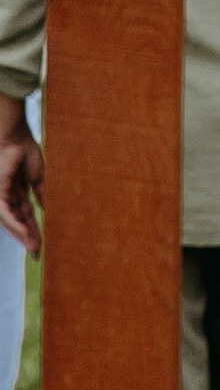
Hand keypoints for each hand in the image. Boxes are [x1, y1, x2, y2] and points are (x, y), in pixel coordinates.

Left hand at [0, 128, 41, 254]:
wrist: (15, 137)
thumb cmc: (25, 152)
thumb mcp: (38, 178)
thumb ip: (40, 194)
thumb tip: (46, 208)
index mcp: (17, 192)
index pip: (25, 215)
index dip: (33, 229)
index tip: (41, 243)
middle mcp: (8, 197)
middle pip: (18, 222)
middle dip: (27, 237)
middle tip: (37, 251)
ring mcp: (2, 196)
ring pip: (11, 221)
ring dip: (23, 234)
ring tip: (34, 246)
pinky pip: (6, 213)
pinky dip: (15, 223)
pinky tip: (25, 232)